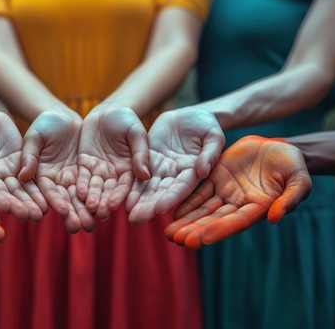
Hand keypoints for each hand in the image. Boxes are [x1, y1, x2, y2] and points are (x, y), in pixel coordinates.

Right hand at [0, 103, 46, 221]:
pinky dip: (38, 190)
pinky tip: (49, 200)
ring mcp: (4, 171)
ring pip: (19, 190)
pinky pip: (30, 178)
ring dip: (30, 202)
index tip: (5, 208)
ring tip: (41, 213)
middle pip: (4, 193)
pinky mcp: (19, 164)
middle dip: (16, 205)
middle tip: (29, 216)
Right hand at [19, 111, 92, 232]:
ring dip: (85, 212)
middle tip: (79, 228)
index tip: (61, 212)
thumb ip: (29, 154)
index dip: (54, 201)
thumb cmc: (46, 123)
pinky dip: (99, 198)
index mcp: (41, 174)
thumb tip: (22, 176)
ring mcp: (73, 179)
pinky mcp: (88, 173)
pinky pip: (95, 187)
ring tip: (92, 225)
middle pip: (65, 200)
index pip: (47, 191)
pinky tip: (106, 209)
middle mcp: (58, 181)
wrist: (67, 116)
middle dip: (71, 214)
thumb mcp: (35, 135)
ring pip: (80, 198)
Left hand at [77, 107, 149, 221]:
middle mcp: (115, 174)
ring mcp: (99, 171)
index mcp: (130, 169)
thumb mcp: (136, 131)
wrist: (107, 111)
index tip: (115, 205)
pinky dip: (81, 186)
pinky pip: (82, 178)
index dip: (120, 196)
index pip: (125, 186)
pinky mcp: (85, 165)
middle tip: (100, 214)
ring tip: (88, 209)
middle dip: (105, 202)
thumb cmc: (126, 119)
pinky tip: (79, 194)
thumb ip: (140, 152)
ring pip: (95, 188)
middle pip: (109, 191)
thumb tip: (145, 174)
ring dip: (92, 199)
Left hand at [126, 107, 223, 223]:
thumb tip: (202, 171)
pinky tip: (121, 196)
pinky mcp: (149, 159)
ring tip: (126, 213)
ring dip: (137, 200)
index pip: (181, 188)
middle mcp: (175, 175)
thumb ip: (210, 153)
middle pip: (161, 193)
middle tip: (136, 219)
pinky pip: (138, 173)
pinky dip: (130, 185)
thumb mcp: (213, 136)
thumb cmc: (207, 125)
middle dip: (149, 206)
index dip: (170, 198)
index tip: (158, 209)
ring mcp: (161, 168)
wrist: (190, 115)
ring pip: (147, 187)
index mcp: (193, 172)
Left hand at [165, 135, 311, 248]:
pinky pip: (199, 190)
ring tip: (169, 234)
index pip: (236, 221)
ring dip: (186, 221)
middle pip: (214, 219)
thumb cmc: (293, 165)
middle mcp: (238, 203)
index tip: (203, 239)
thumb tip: (274, 218)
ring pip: (203, 208)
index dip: (220, 229)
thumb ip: (290, 199)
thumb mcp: (299, 181)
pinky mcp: (216, 176)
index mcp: (258, 207)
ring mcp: (225, 191)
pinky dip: (187, 201)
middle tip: (177, 240)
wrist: (280, 146)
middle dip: (195, 230)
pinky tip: (173, 212)